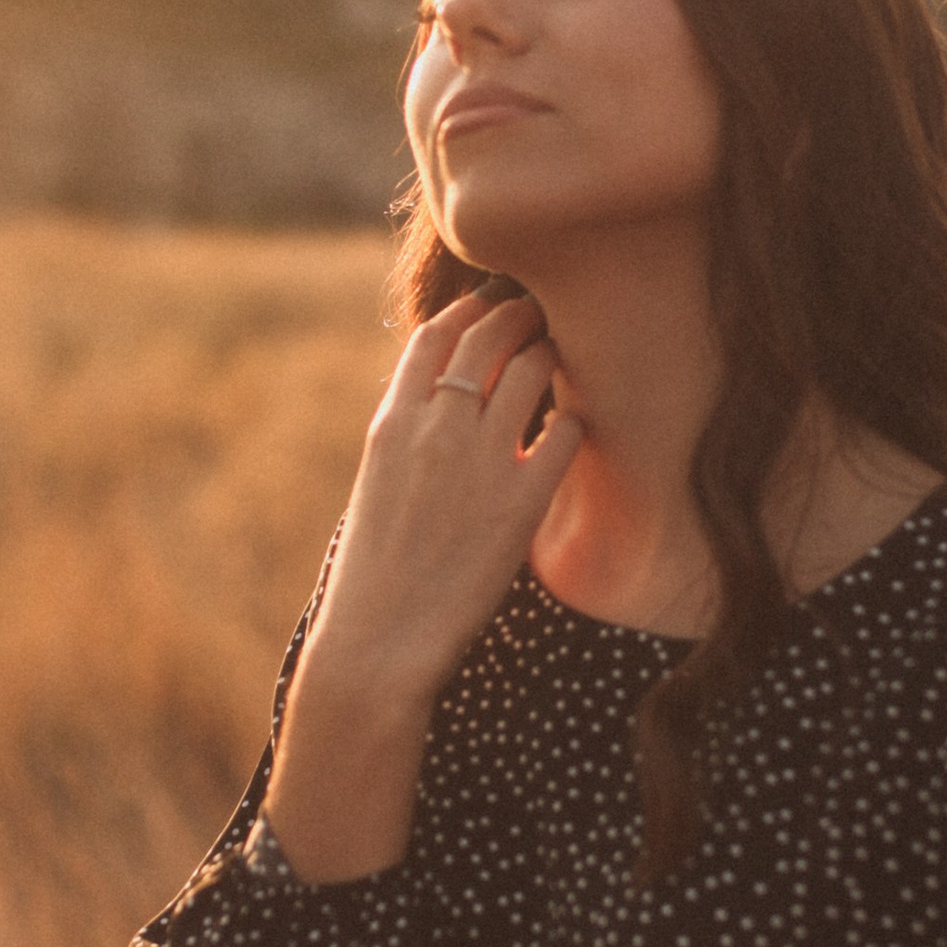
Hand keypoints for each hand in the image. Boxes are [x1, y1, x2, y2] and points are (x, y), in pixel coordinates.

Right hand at [315, 287, 580, 705]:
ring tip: (563, 362)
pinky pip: (566, 432)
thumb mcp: (377, 488)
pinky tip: (573, 431)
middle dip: (519, 317)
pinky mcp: (521, 501)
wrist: (379, 640)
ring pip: (533, 369)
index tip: (490, 306)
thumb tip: (438, 412)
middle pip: (487, 336)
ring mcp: (481, 461)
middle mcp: (436, 428)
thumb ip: (408, 441)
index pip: (433, 336)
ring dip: (551, 357)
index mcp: (392, 424)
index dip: (468, 310)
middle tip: (540, 318)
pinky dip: (573, 422)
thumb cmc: (374, 576)